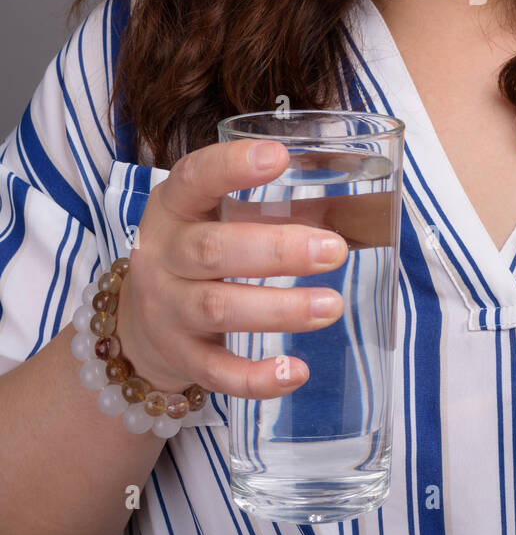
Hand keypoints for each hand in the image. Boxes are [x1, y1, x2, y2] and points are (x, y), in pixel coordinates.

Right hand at [113, 140, 346, 397]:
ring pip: (219, 309)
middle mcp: (162, 257)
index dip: (232, 166)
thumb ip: (269, 208)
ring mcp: (167, 311)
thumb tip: (358, 209)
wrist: (138, 325)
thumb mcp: (213, 217)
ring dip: (280, 309)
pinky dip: (256, 377)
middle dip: (277, 251)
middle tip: (335, 250)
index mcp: (173, 208)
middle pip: (213, 251)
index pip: (193, 179)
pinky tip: (297, 372)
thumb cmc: (197, 252)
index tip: (279, 157)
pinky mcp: (182, 358)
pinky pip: (217, 373)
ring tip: (332, 306)